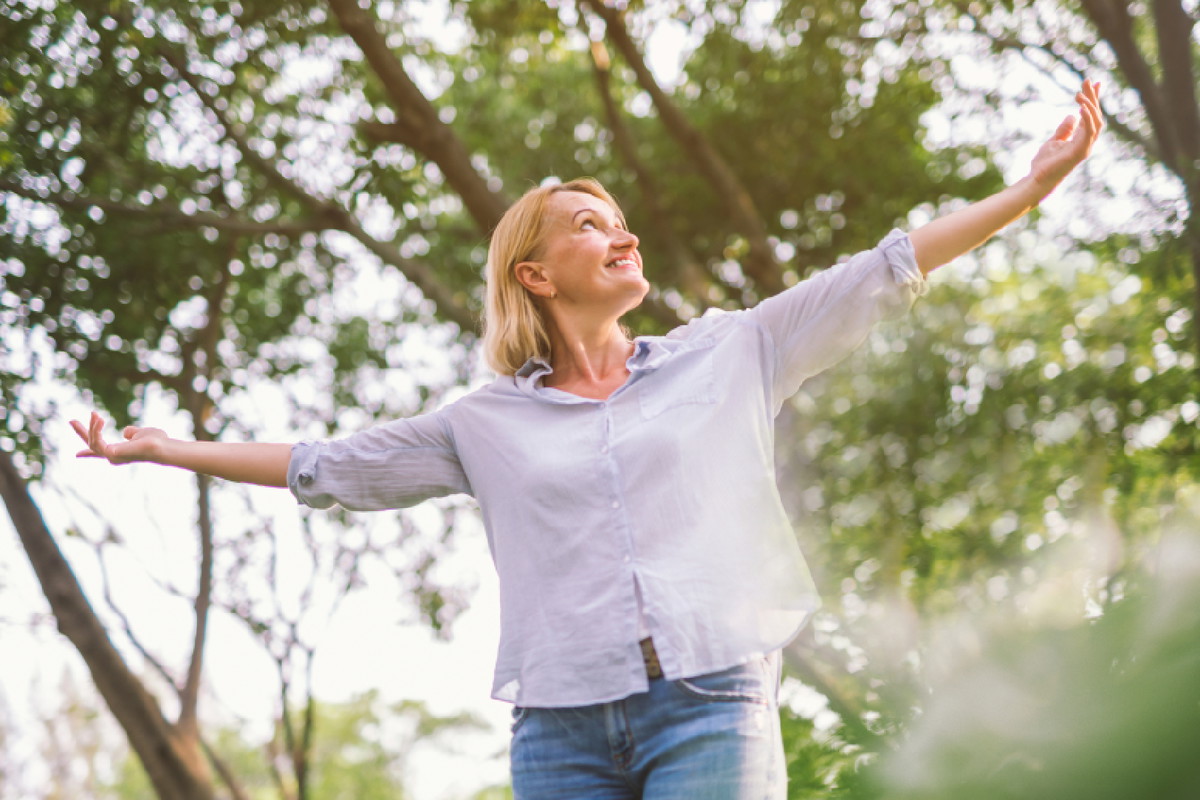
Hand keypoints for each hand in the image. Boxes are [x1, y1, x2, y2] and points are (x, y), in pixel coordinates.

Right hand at [70, 411, 166, 464]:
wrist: (163, 446)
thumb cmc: (157, 441)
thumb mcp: (141, 433)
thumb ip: (131, 433)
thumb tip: (125, 432)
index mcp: (120, 452)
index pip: (101, 452)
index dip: (88, 453)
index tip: (76, 455)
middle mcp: (114, 456)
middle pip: (92, 445)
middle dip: (81, 432)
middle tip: (71, 420)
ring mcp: (112, 457)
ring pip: (92, 441)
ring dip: (91, 427)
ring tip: (95, 413)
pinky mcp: (111, 454)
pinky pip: (96, 441)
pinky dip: (95, 429)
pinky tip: (99, 419)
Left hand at [1028, 79, 1103, 196]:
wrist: (1037, 180)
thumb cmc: (1044, 164)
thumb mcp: (1054, 141)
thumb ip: (1064, 129)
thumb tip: (1072, 116)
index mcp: (1081, 139)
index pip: (1090, 115)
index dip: (1093, 99)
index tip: (1092, 83)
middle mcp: (1087, 142)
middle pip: (1095, 115)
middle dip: (1093, 97)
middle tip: (1087, 81)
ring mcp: (1085, 147)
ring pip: (1095, 122)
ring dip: (1089, 106)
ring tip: (1080, 94)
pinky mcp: (1080, 152)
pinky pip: (1088, 133)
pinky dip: (1088, 119)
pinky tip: (1082, 108)